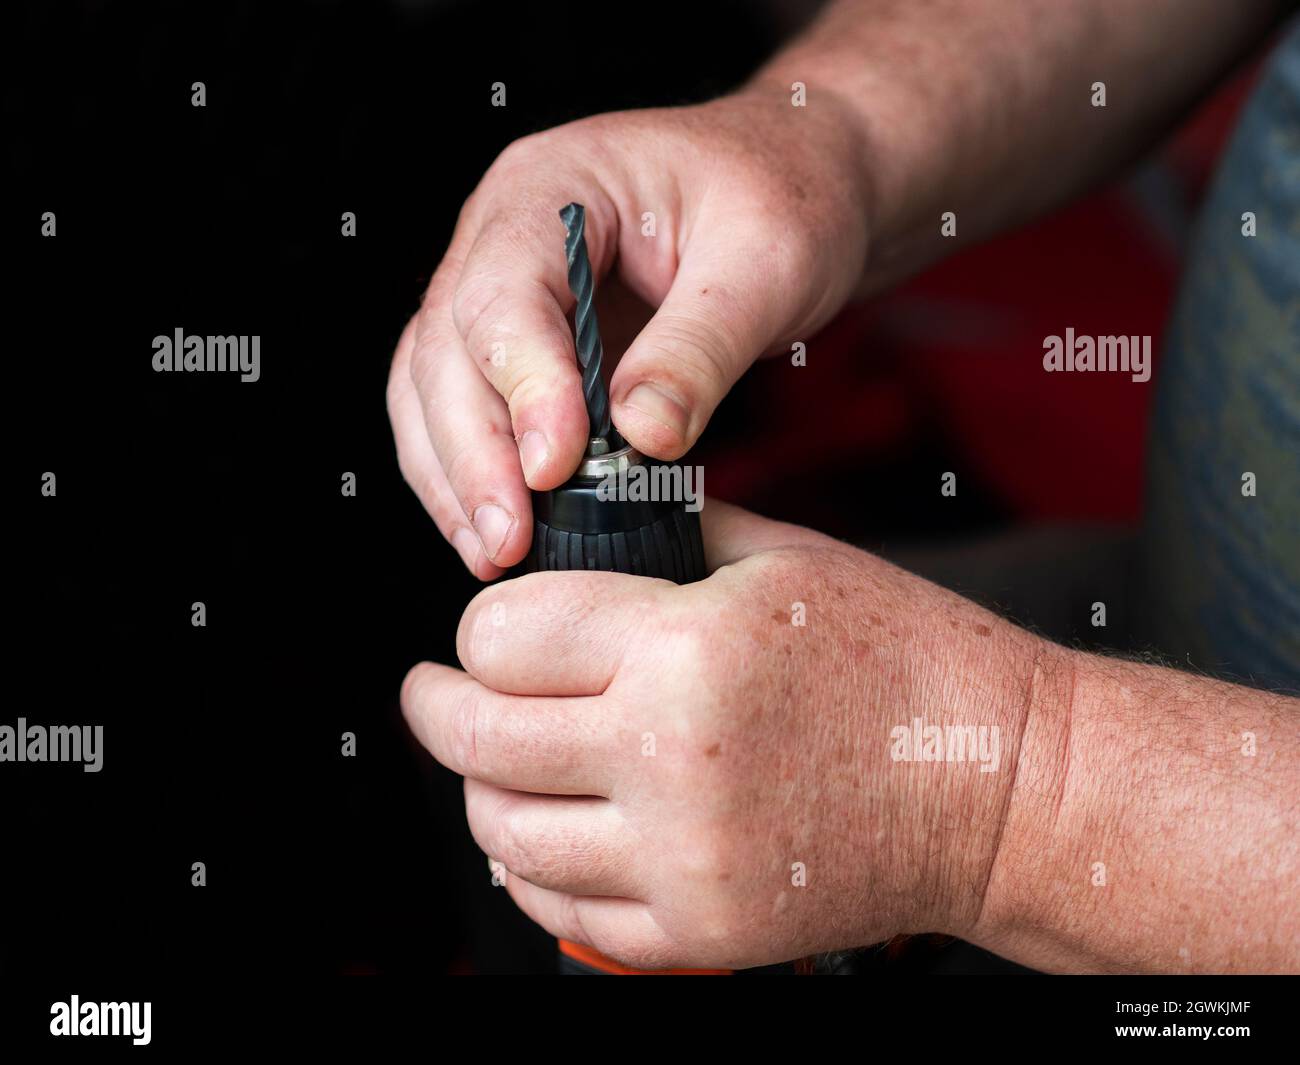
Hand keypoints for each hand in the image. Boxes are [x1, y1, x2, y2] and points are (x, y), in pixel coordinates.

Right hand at [386, 89, 871, 578]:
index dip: (522, 388)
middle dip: (473, 454)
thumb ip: (699, 349)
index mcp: (551, 185)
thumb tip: (640, 439)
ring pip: (434, 389)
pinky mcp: (523, 343)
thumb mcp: (767, 263)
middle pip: (446, 350)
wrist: (800, 182)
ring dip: (457, 477)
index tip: (554, 467)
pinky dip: (475, 473)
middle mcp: (502, 232)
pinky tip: (500, 531)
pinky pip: (469, 410)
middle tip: (509, 540)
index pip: (502, 293)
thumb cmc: (788, 198)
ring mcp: (503, 288)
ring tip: (493, 553)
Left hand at [400, 501, 1055, 968]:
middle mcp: (669, 756)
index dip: (480, 626)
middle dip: (437, 705)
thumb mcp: (784, 561)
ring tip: (493, 760)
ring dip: (481, 788)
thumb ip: (663, 544)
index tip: (487, 631)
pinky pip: (563, 910)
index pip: (503, 633)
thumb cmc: (903, 657)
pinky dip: (533, 867)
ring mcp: (683, 856)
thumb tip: (572, 543)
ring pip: (505, 828)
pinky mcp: (702, 929)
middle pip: (478, 734)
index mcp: (686, 645)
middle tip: (432, 693)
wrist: (998, 784)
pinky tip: (541, 833)